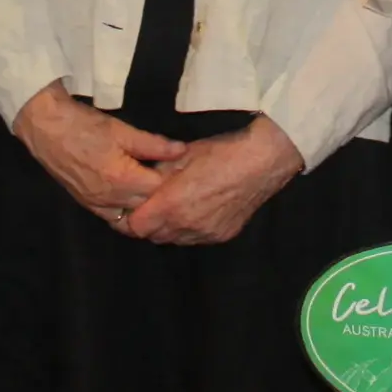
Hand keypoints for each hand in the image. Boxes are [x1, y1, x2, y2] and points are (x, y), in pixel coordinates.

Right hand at [13, 81, 187, 227]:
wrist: (47, 130)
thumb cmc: (85, 126)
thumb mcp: (123, 131)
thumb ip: (154, 145)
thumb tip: (182, 150)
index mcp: (122, 179)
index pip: (159, 189)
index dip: (173, 178)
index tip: (181, 169)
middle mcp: (110, 199)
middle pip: (147, 205)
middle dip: (160, 193)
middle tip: (171, 178)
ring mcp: (97, 205)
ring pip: (130, 216)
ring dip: (144, 206)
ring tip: (153, 188)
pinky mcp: (87, 204)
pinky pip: (113, 217)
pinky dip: (126, 212)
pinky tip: (133, 198)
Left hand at [124, 115, 303, 244]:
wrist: (261, 162)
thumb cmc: (220, 152)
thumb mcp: (181, 155)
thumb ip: (157, 172)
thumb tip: (141, 180)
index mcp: (172, 204)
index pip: (136, 227)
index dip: (130, 217)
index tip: (132, 206)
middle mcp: (186, 225)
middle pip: (153, 236)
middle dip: (148, 222)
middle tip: (152, 204)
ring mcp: (205, 234)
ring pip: (174, 240)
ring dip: (168, 228)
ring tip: (174, 207)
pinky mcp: (221, 236)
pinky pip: (195, 238)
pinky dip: (189, 229)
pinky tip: (196, 211)